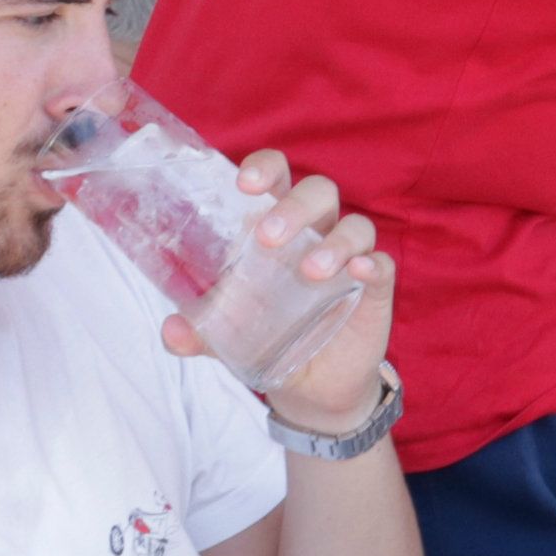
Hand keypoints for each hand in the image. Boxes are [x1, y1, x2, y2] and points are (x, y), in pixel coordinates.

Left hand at [168, 150, 394, 428]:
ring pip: (356, 226)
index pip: (278, 177)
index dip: (266, 168)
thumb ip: (200, 331)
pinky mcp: (375, 290)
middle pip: (319, 193)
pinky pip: (384, 266)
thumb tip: (171, 331)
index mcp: (278, 226)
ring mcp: (350, 259)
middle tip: (267, 238)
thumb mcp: (228, 335)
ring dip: (335, 242)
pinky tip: (360, 272)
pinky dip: (374, 264)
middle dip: (294, 208)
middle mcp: (316, 233)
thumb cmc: (268, 336)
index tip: (245, 183)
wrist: (309, 387)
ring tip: (312, 271)